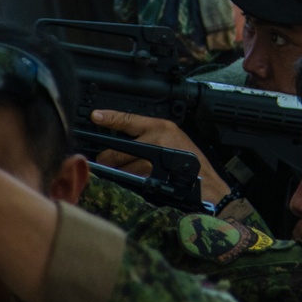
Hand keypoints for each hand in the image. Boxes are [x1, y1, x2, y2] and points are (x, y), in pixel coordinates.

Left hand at [90, 107, 229, 204]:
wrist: (207, 185)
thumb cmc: (193, 163)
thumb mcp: (175, 139)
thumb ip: (152, 137)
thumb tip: (125, 144)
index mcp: (161, 127)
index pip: (128, 120)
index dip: (110, 118)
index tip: (95, 116)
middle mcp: (155, 141)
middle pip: (116, 150)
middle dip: (107, 159)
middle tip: (105, 162)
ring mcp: (151, 161)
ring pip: (120, 168)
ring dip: (117, 174)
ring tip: (123, 176)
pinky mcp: (149, 179)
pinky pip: (127, 181)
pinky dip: (125, 184)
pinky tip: (130, 184)